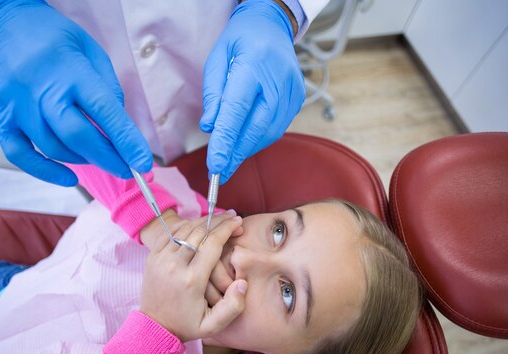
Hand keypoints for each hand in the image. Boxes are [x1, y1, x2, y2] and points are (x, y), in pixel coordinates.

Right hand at [0, 0, 152, 185]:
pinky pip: (20, 155)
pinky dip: (45, 172)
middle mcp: (42, 89)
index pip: (104, 110)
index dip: (125, 141)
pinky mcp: (1, 117)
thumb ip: (109, 91)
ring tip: (97, 156)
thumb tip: (121, 132)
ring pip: (53, 148)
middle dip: (108, 159)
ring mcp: (18, 105)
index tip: (143, 164)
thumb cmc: (58, 42)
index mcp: (72, 70)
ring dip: (82, 160)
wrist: (7, 25)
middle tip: (127, 170)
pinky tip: (68, 177)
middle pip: (77, 136)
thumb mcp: (93, 53)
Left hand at [140, 212, 246, 341]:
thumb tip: (243, 283)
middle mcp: (175, 266)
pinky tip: (198, 224)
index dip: (227, 229)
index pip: (212, 244)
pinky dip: (185, 225)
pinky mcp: (152, 257)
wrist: (154, 328)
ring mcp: (161, 259)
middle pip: (199, 232)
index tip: (239, 222)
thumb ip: (233, 307)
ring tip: (218, 218)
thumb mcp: (213, 326)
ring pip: (184, 229)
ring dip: (203, 220)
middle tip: (232, 216)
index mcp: (192, 280)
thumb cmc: (186, 325)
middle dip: (218, 221)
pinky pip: (170, 233)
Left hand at [200, 0, 304, 183]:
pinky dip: (258, 139)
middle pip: (256, 127)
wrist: (272, 26)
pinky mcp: (297, 99)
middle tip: (218, 172)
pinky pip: (276, 127)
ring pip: (268, 132)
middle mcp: (277, 80)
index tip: (215, 165)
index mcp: (254, 64)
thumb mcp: (217, 58)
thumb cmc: (240, 40)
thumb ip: (213, 93)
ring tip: (228, 160)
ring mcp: (292, 90)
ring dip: (246, 149)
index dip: (226, 142)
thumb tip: (210, 127)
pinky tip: (244, 143)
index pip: (237, 111)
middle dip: (235, 154)